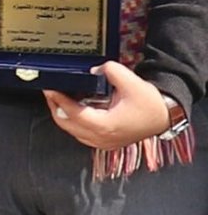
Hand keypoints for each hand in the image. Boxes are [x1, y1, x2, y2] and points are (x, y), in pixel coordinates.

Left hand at [44, 61, 179, 150]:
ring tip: (59, 98)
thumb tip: (93, 70)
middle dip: (56, 107)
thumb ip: (109, 71)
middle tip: (50, 91)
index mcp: (105, 126)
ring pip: (73, 131)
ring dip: (64, 115)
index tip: (49, 88)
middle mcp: (100, 138)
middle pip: (68, 125)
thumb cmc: (149, 103)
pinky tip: (74, 108)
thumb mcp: (130, 81)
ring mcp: (102, 143)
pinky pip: (81, 134)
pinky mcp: (105, 143)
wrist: (164, 116)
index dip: (59, 100)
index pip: (73, 113)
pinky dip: (74, 121)